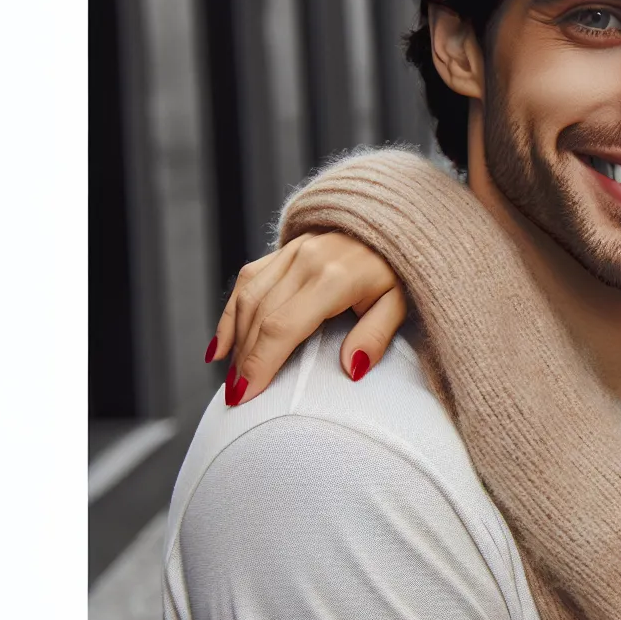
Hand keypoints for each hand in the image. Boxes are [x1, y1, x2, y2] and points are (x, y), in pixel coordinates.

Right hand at [207, 231, 406, 404]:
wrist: (393, 223)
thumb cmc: (398, 270)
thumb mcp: (398, 304)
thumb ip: (375, 336)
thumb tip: (351, 369)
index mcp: (333, 278)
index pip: (283, 327)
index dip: (260, 363)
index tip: (247, 394)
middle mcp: (305, 261)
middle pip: (259, 317)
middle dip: (244, 361)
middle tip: (237, 397)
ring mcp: (291, 252)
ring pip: (248, 299)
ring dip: (235, 341)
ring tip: (232, 377)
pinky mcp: (284, 250)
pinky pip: (247, 281)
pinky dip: (231, 313)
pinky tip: (222, 346)